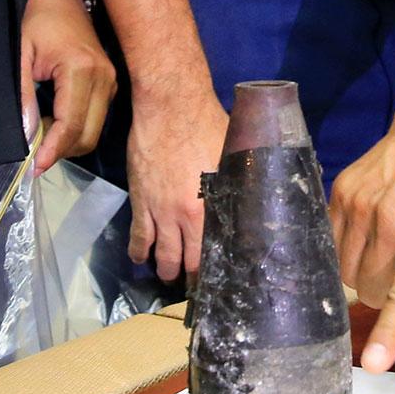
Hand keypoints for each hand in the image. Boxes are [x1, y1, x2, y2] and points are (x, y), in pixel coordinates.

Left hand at [22, 0, 115, 174]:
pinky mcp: (110, 83)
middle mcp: (105, 79)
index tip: (33, 166)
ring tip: (39, 137)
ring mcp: (111, 81)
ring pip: (93, 130)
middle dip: (61, 150)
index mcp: (82, 70)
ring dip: (68, 141)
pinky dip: (75, 129)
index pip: (71, 124)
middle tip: (33, 155)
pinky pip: (95, 118)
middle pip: (87, 135)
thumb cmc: (36, 18)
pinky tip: (52, 122)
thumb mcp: (20, 53)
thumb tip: (25, 136)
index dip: (53, 149)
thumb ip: (21, 95)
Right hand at [126, 88, 227, 280]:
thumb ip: (239, 181)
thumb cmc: (207, 125)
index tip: (218, 279)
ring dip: (165, 268)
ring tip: (168, 276)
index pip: (213, 250)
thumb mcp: (233, 156)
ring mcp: (159, 210)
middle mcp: (184, 216)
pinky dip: (139, 250)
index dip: (215, 268)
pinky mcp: (140, 200)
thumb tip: (255, 193)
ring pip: (161, 252)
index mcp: (210, 208)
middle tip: (193, 285)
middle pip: (187, 258)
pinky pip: (138, 234)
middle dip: (190, 276)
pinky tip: (140, 258)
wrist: (169, 108)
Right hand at [331, 118, 394, 373]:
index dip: (388, 333)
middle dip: (383, 296)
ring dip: (364, 275)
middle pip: (368, 291)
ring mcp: (362, 204)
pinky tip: (371, 232)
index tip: (372, 363)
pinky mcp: (341, 191)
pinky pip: (330, 244)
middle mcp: (393, 221)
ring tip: (389, 249)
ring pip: (345, 273)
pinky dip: (348, 251)